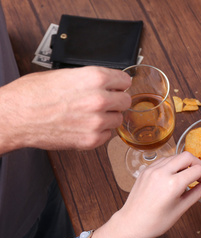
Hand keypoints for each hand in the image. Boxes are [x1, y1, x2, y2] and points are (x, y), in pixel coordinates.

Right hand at [0, 66, 130, 152]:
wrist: (15, 117)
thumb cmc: (32, 94)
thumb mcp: (64, 75)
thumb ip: (89, 79)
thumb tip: (105, 83)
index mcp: (94, 78)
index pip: (125, 80)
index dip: (119, 84)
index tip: (117, 87)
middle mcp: (99, 99)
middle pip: (126, 101)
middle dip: (117, 101)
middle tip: (105, 103)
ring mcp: (97, 121)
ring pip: (118, 119)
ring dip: (108, 118)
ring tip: (90, 116)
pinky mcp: (91, 140)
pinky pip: (107, 136)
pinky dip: (99, 132)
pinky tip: (84, 126)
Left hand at [93, 152, 200, 237]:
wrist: (130, 225)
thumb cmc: (156, 223)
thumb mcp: (181, 209)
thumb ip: (197, 193)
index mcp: (172, 184)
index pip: (197, 170)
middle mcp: (162, 172)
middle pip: (187, 156)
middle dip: (198, 163)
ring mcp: (152, 169)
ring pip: (175, 156)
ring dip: (185, 163)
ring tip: (190, 177)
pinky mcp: (146, 170)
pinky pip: (164, 160)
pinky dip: (173, 164)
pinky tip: (176, 176)